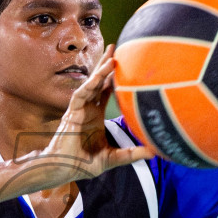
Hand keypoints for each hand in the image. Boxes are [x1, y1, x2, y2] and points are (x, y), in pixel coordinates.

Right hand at [25, 45, 154, 190]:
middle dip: (106, 64)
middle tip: (116, 47)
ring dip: (100, 70)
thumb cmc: (83, 165)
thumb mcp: (113, 158)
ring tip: (111, 55)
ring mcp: (78, 110)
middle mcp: (87, 109)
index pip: (106, 91)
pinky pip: (81, 94)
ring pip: (90, 84)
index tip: (126, 64)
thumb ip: (132, 154)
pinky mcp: (71, 113)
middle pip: (98, 82)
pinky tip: (99, 74)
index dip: (114, 78)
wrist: (62, 170)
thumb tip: (154, 152)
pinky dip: (90, 84)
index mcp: (95, 116)